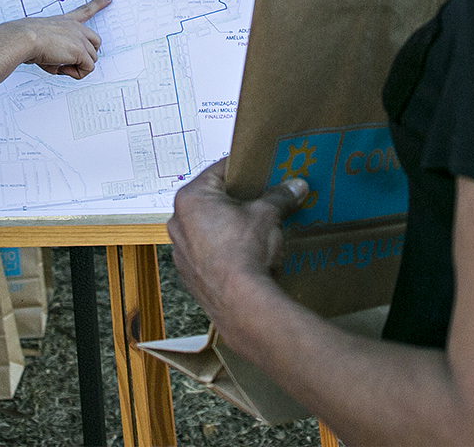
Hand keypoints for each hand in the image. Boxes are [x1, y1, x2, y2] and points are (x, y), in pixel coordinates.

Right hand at [6, 0, 110, 77]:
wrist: (23, 38)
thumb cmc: (25, 39)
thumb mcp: (41, 41)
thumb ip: (54, 51)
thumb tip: (59, 65)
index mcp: (65, 21)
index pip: (85, 10)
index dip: (98, 3)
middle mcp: (75, 28)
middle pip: (96, 43)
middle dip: (87, 55)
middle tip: (69, 62)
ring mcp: (80, 39)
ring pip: (92, 59)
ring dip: (77, 67)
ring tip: (59, 66)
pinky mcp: (80, 52)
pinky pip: (87, 68)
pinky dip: (76, 73)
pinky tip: (61, 69)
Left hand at [168, 158, 308, 328]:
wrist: (241, 303)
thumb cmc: (244, 253)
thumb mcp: (267, 215)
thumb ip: (280, 197)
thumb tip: (294, 187)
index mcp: (191, 198)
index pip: (219, 170)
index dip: (244, 170)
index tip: (259, 171)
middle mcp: (178, 221)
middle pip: (211, 199)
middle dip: (237, 199)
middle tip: (260, 199)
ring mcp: (181, 249)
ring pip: (207, 225)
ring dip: (228, 224)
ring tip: (254, 227)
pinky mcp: (189, 272)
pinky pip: (206, 250)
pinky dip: (222, 247)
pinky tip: (244, 252)